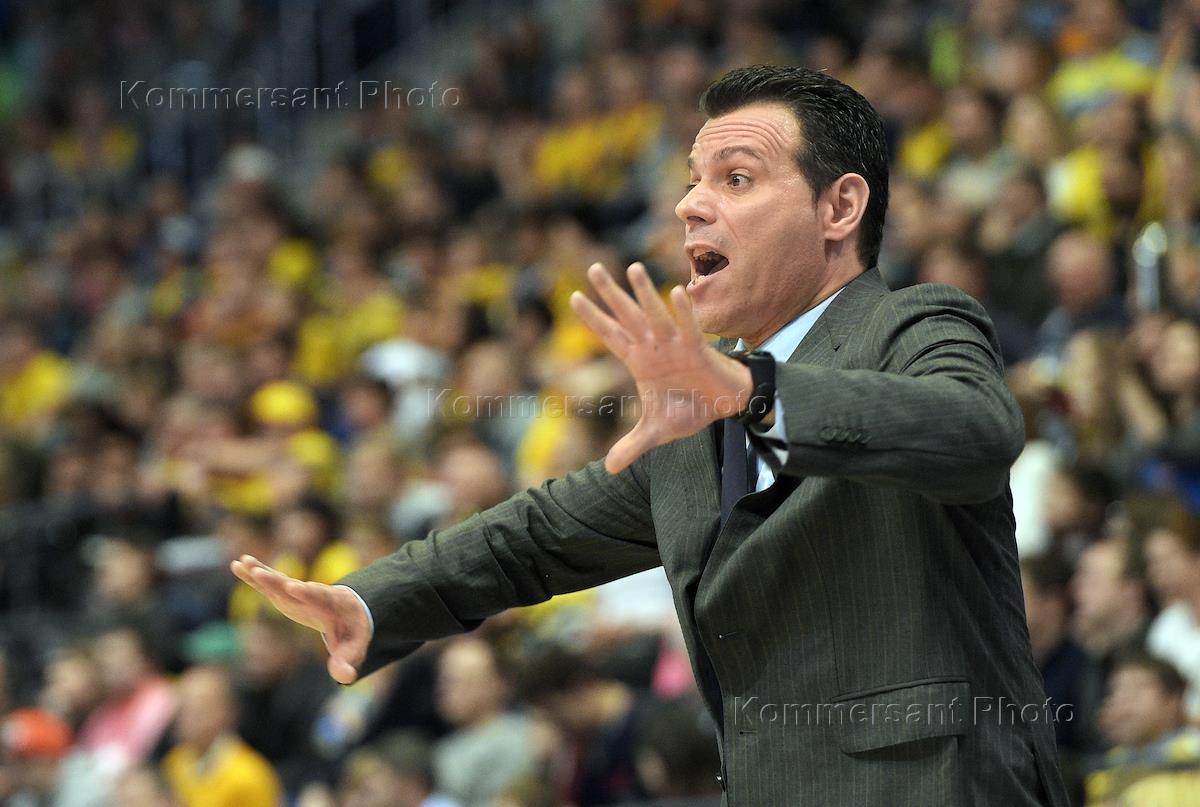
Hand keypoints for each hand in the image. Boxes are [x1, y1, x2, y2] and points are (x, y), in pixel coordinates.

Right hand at [230, 555, 368, 683]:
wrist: (349, 610)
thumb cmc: (351, 631)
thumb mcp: (353, 648)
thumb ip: (347, 661)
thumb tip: (347, 678)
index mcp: (331, 605)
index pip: (319, 597)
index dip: (307, 592)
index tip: (293, 586)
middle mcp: (312, 593)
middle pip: (294, 586)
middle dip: (277, 580)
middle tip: (260, 573)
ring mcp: (297, 591)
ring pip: (278, 580)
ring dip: (262, 572)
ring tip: (244, 562)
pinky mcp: (285, 593)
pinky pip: (268, 583)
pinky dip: (255, 574)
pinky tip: (238, 564)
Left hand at [570, 262, 752, 472]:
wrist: (725, 407)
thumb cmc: (691, 409)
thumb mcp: (655, 432)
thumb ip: (632, 446)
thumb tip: (608, 470)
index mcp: (640, 361)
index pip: (611, 336)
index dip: (594, 319)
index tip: (574, 298)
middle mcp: (654, 348)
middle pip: (627, 317)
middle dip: (610, 294)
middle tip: (592, 268)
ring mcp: (675, 346)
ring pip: (655, 315)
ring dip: (644, 293)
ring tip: (632, 268)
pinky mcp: (698, 351)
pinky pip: (689, 329)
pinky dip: (683, 313)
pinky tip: (675, 293)